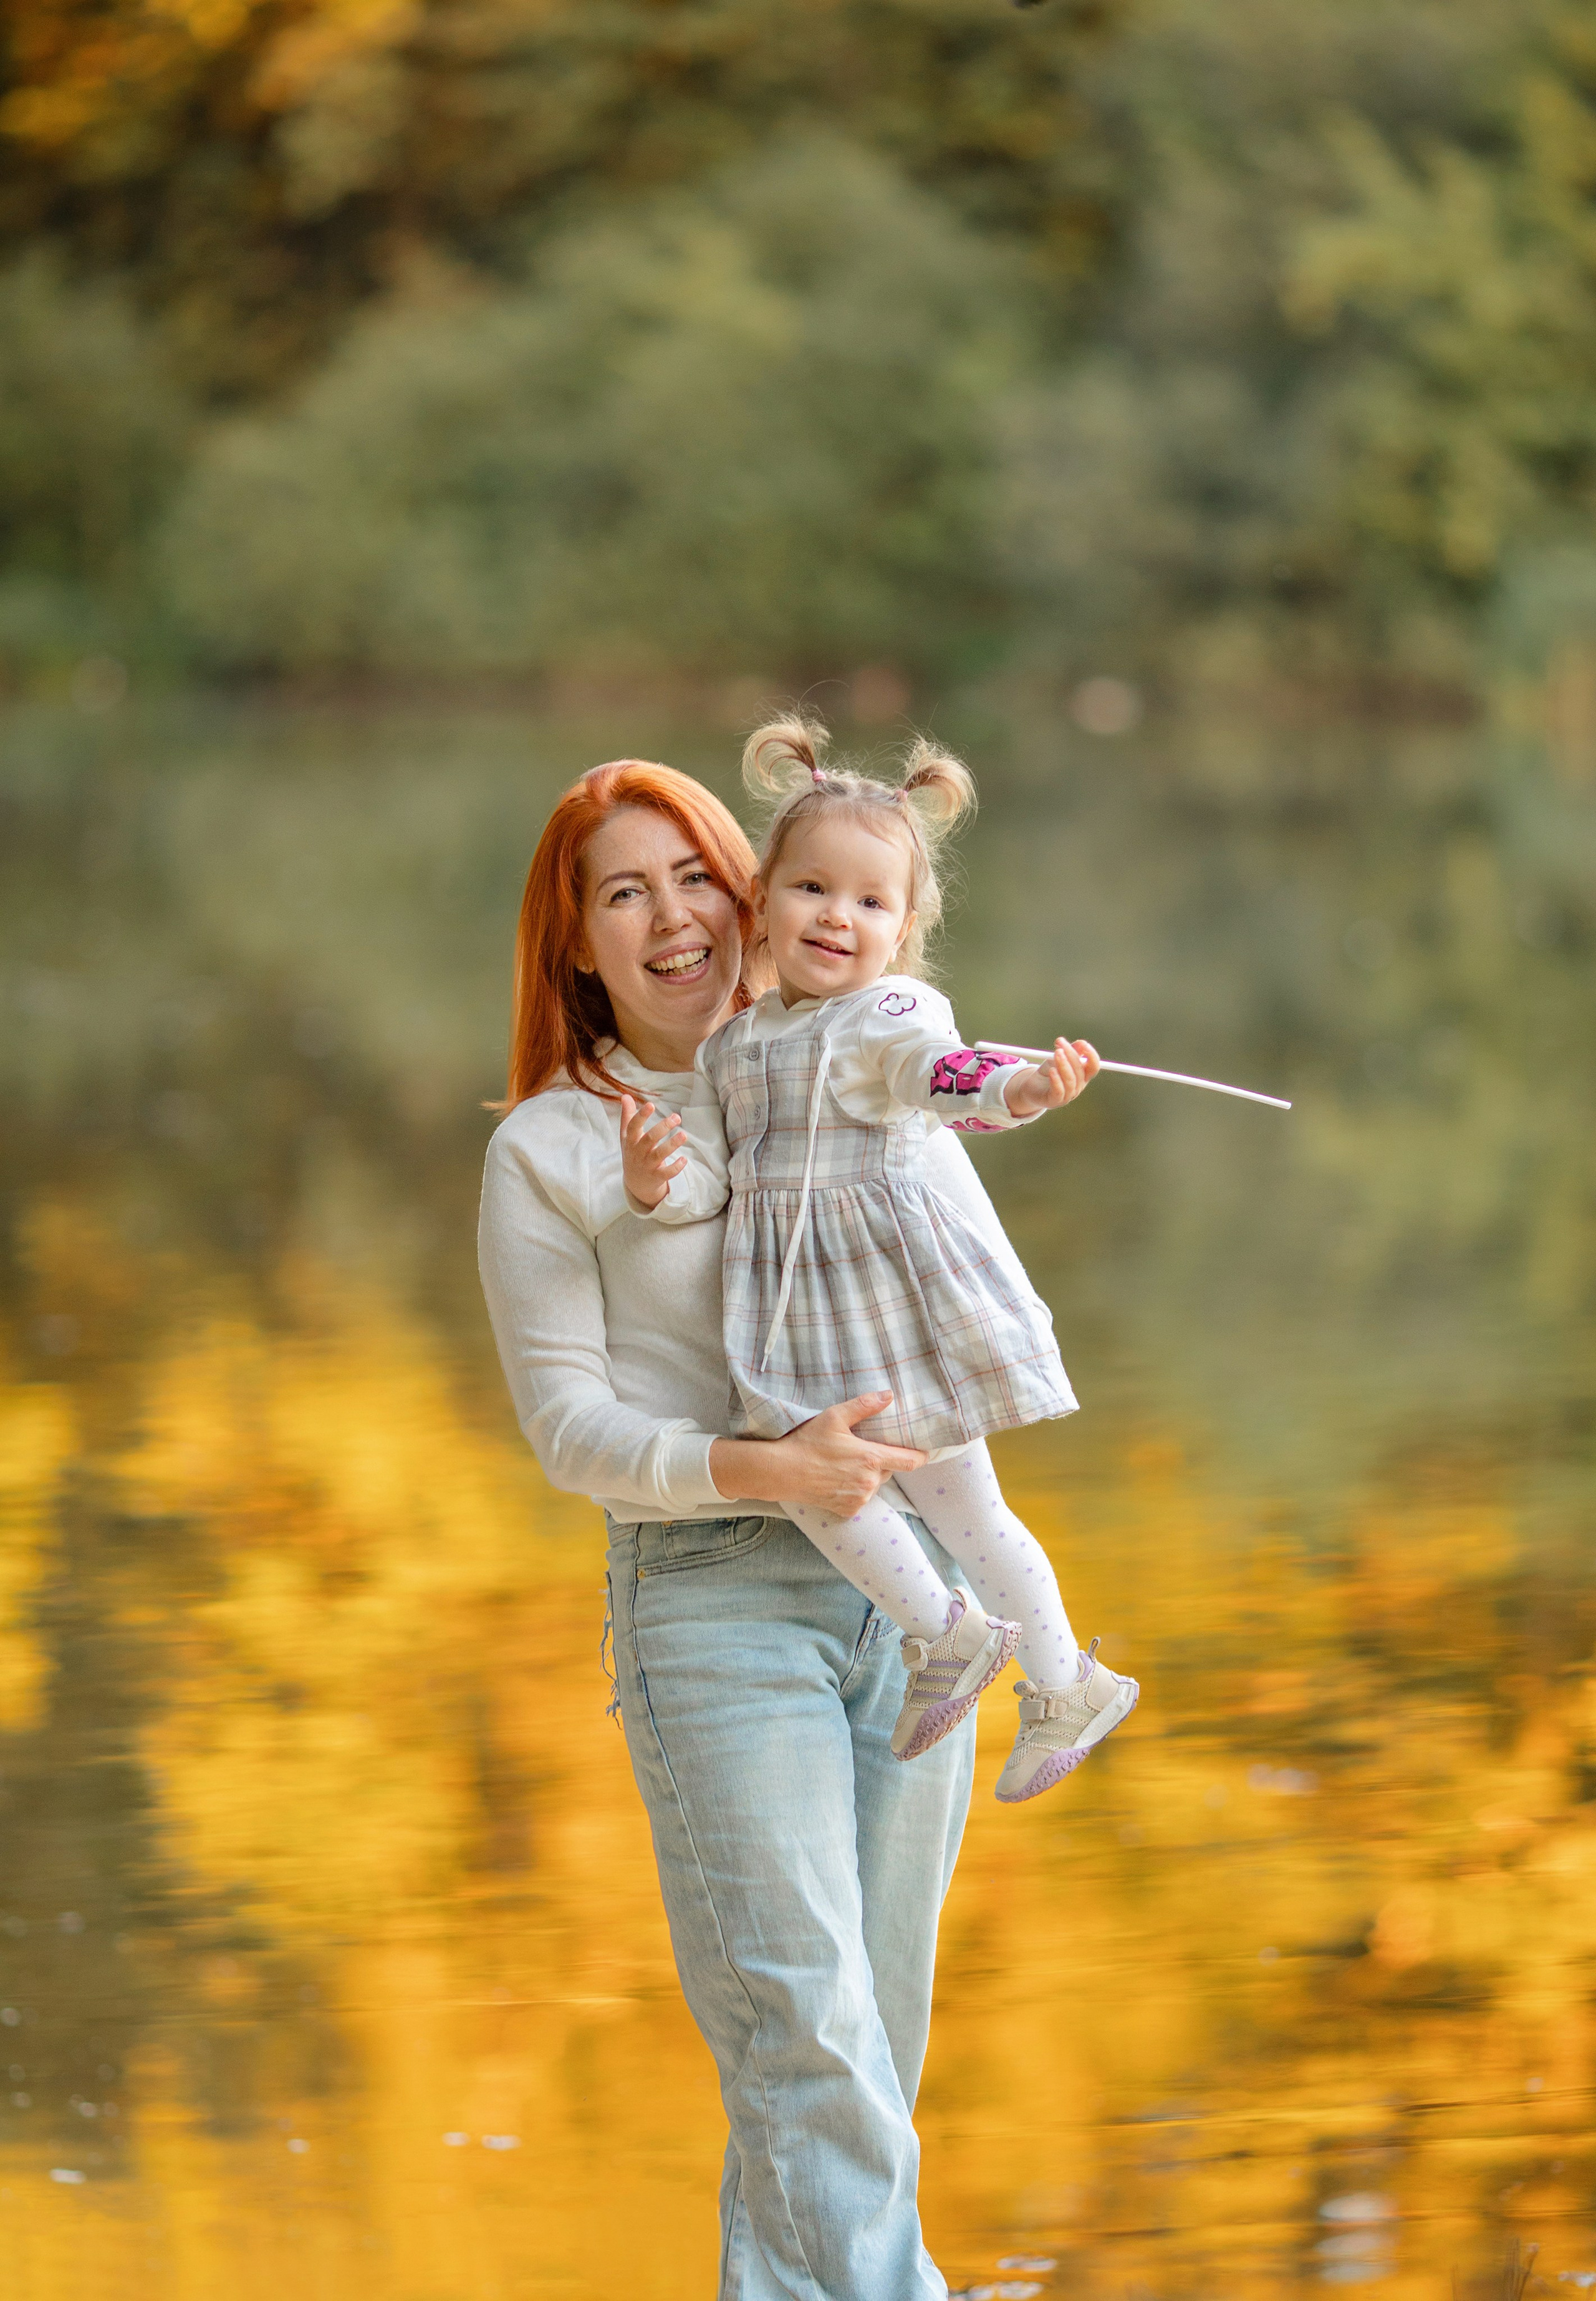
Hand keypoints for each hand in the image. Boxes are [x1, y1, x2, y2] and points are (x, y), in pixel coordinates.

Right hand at [619, 1091, 685, 1209]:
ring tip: (684, 1134)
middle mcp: (638, 1152)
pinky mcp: (656, 1177)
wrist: (635, 1183)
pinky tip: (684, 1160)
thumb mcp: (627, 1136)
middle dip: (663, 1128)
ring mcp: (647, 1165)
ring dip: (672, 1144)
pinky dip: (675, 1167)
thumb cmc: (633, 1153)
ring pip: (659, 1155)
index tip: (651, 1105)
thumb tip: (625, 1096)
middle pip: (649, 1139)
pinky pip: (666, 1173)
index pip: (633, 1126)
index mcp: (631, 1140)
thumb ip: (627, 1116)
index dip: (641, 1116)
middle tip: (676, 1117)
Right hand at [707, 1392, 926, 1515]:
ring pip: (874, 1484)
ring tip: (844, 1465)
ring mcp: (859, 1498)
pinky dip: (854, 1489)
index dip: (919, 1456)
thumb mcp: (835, 1417)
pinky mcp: (848, 1510)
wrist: (782, 1472)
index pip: (910, 1461)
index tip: (923, 1451)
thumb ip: (865, 1406)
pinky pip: (860, 1498)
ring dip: (867, 1475)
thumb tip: (889, 1395)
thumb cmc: (808, 1442)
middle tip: (860, 1450)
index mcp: (871, 1458)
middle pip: (888, 1470)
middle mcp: (869, 1482)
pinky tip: (837, 1479)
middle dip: (880, 1460)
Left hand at [1002, 1037, 1098, 1118]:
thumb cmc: (1048, 1073)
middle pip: (1080, 1071)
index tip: (1083, 1044)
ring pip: (1070, 1080)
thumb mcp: (1058, 1058)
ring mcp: (1067, 1095)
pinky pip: (1059, 1091)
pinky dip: (1056, 1080)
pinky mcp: (1054, 1101)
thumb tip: (1081, 1043)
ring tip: (1056, 1053)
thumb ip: (1070, 1051)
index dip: (1092, 1056)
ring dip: (1064, 1065)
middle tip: (1060, 1043)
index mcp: (1082, 1076)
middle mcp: (1078, 1087)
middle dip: (1071, 1054)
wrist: (1032, 1087)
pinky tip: (1052, 1070)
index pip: (1093, 1067)